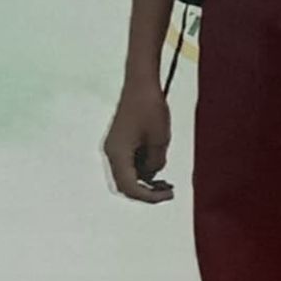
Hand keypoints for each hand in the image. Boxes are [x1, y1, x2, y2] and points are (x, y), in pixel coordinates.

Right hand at [103, 82, 174, 204]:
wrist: (140, 83)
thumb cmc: (150, 107)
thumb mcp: (160, 139)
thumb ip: (156, 162)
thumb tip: (152, 174)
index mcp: (118, 154)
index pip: (130, 187)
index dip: (149, 197)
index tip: (168, 195)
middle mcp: (111, 153)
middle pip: (125, 185)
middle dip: (146, 192)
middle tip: (168, 192)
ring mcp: (114, 147)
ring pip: (127, 175)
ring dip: (145, 181)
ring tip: (167, 183)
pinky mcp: (120, 142)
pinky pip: (129, 163)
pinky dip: (143, 169)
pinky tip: (158, 167)